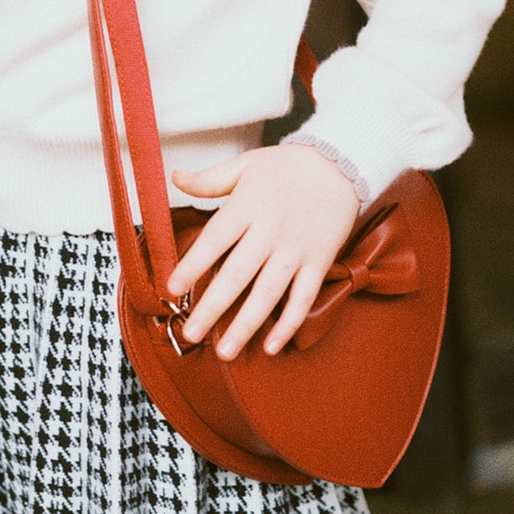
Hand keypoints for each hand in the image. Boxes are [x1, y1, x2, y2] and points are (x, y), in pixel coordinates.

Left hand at [166, 143, 359, 359]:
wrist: (341, 162)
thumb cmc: (287, 165)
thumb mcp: (246, 164)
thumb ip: (209, 179)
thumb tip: (174, 178)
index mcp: (248, 205)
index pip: (215, 238)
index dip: (193, 264)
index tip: (172, 288)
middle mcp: (271, 230)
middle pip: (238, 273)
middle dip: (213, 307)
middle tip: (191, 334)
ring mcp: (296, 248)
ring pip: (269, 293)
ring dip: (246, 325)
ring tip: (225, 351)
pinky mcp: (319, 260)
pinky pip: (304, 297)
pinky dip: (289, 323)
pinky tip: (271, 346)